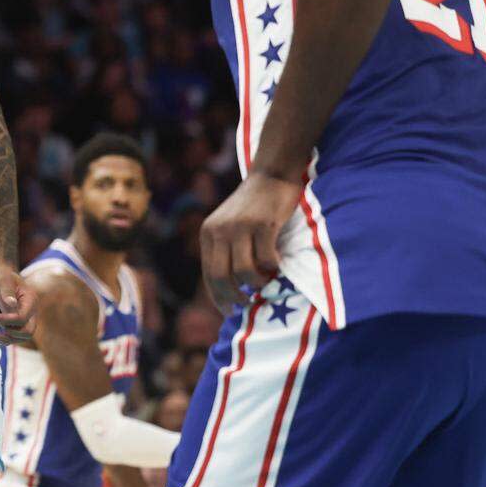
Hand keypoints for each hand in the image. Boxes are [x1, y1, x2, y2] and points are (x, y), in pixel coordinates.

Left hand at [0, 266, 37, 345]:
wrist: (3, 276)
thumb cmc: (3, 276)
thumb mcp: (3, 280)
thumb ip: (7, 290)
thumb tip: (12, 304)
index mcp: (30, 300)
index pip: (23, 318)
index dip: (8, 320)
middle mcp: (31, 312)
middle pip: (28, 331)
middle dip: (12, 333)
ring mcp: (26, 318)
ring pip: (23, 337)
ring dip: (10, 340)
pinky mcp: (19, 323)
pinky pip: (17, 337)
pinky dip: (7, 340)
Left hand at [200, 170, 299, 313]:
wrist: (271, 174)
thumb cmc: (252, 206)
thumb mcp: (228, 225)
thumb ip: (224, 250)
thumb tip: (229, 289)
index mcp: (208, 232)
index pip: (209, 274)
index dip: (218, 297)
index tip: (229, 312)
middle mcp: (220, 230)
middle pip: (222, 277)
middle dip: (235, 296)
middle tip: (248, 302)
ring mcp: (241, 226)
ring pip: (245, 272)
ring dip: (258, 282)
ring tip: (266, 278)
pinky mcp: (264, 224)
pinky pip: (267, 259)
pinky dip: (273, 267)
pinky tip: (277, 263)